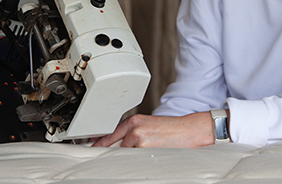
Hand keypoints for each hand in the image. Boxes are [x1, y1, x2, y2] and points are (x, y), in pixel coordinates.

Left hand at [91, 112, 214, 147]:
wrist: (190, 131)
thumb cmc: (172, 130)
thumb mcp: (149, 126)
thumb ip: (133, 133)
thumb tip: (120, 145)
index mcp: (134, 120)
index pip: (110, 133)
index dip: (99, 142)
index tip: (91, 147)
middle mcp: (134, 128)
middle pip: (114, 146)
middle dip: (116, 152)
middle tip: (121, 154)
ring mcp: (138, 138)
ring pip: (124, 154)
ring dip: (131, 156)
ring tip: (148, 151)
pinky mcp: (144, 148)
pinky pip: (134, 159)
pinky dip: (139, 160)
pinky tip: (150, 155)